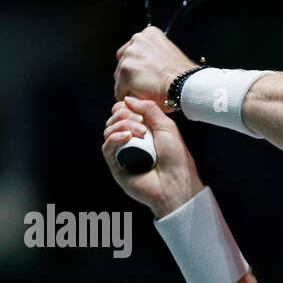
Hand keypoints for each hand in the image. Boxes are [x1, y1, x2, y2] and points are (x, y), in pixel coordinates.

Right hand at [102, 97, 203, 217]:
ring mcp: (122, 153)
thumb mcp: (166, 127)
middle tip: (141, 122)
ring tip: (140, 133)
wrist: (176, 183)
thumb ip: (149, 109)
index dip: (127, 107)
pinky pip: (107, 147)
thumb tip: (127, 99)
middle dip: (125, 115)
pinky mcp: (116, 166)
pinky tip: (127, 137)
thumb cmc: (176, 158)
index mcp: (143, 132)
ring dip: (123, 125)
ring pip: (109, 131)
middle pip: (114, 119)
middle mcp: (131, 141)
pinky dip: (114, 138)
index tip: (139, 111)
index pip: (124, 113)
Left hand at [114, 26, 196, 103]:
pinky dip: (127, 97)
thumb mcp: (171, 56)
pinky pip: (119, 89)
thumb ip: (156, 56)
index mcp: (150, 34)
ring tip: (144, 94)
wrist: (186, 86)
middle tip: (144, 87)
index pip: (134, 50)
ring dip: (129, 86)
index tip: (145, 75)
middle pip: (124, 61)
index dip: (139, 66)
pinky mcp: (125, 70)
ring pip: (120, 76)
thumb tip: (150, 67)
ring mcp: (130, 54)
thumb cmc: (184, 77)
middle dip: (132, 75)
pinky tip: (139, 100)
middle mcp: (137, 39)